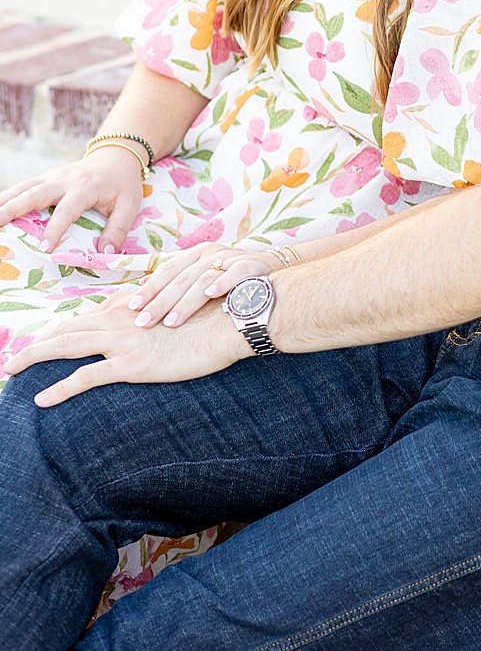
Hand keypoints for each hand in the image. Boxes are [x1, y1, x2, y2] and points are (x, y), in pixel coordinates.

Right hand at [0, 147, 145, 253]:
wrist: (117, 156)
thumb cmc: (123, 184)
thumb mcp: (130, 205)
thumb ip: (119, 228)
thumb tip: (106, 252)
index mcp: (86, 188)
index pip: (66, 210)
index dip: (55, 229)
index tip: (44, 249)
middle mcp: (65, 180)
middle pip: (35, 194)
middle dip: (13, 209)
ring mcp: (52, 176)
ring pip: (23, 188)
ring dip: (3, 202)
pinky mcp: (45, 177)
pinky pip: (23, 186)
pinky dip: (7, 196)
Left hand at [3, 297, 249, 406]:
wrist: (232, 323)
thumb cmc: (215, 318)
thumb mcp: (183, 310)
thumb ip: (159, 312)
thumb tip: (149, 318)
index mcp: (132, 308)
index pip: (86, 316)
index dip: (60, 327)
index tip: (44, 338)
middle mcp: (121, 320)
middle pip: (66, 328)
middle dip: (36, 342)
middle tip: (13, 357)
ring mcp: (124, 341)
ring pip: (66, 345)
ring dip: (34, 356)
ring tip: (12, 368)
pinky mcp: (132, 364)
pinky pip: (86, 377)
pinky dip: (60, 388)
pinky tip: (42, 399)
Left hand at [127, 244, 275, 328]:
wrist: (273, 277)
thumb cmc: (232, 284)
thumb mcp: (203, 278)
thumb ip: (176, 282)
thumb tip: (140, 289)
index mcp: (196, 255)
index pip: (166, 270)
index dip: (149, 289)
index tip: (132, 309)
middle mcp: (211, 253)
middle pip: (180, 278)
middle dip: (160, 301)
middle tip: (143, 322)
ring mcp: (232, 258)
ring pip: (202, 279)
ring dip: (185, 302)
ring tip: (170, 322)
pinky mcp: (251, 266)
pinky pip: (234, 273)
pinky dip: (222, 283)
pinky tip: (210, 295)